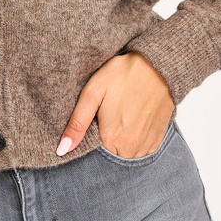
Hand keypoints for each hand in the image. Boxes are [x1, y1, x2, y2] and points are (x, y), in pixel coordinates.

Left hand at [56, 51, 173, 157]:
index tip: (99, 117)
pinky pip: (142, 149)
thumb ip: (77, 123)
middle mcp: (130, 148)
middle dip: (108, 138)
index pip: (94, 150)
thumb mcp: (93, 93)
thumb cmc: (123, 75)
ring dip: (123, 140)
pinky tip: (135, 119)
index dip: (94, 133)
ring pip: (127, 153)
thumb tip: (62, 149)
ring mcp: (146, 145)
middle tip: (111, 113)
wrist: (157, 67)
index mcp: (111, 139)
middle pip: (110, 153)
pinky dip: (137, 139)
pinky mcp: (158, 139)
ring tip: (124, 115)